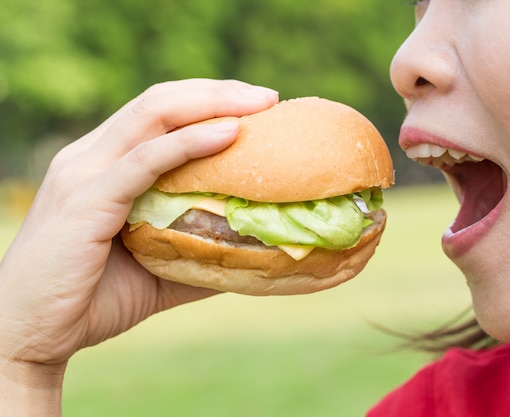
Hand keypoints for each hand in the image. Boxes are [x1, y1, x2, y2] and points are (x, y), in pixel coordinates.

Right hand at [0, 79, 277, 413]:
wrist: (29, 335)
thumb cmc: (92, 298)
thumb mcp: (158, 266)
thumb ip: (198, 249)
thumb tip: (255, 250)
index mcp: (105, 164)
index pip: (159, 113)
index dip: (208, 101)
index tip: (259, 106)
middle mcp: (91, 156)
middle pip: (160, 102)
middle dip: (218, 92)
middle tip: (269, 98)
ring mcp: (85, 173)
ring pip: (153, 116)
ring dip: (211, 104)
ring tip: (260, 104)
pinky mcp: (86, 199)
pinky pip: (143, 161)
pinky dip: (188, 143)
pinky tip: (228, 133)